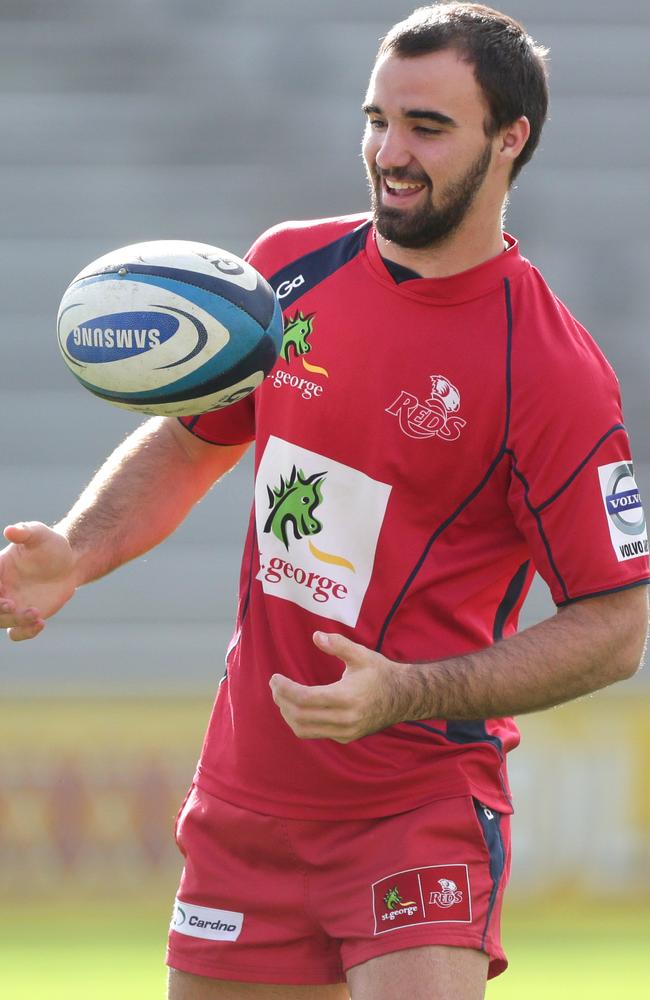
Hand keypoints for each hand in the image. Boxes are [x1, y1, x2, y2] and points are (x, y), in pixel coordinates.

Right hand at [0, 522, 77, 640]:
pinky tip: (41, 623)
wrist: (69, 563)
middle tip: (12, 604)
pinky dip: (24, 633)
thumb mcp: (39, 534)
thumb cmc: (50, 545)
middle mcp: (0, 589)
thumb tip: (10, 530)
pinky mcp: (24, 618)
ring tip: (36, 612)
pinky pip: (16, 633)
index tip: (1, 588)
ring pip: (1, 621)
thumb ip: (25, 533)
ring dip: (14, 620)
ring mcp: (11, 605)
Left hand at [269, 631, 407, 742]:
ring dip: (288, 714)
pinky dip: (301, 721)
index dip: (285, 689)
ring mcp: (345, 732)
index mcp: (347, 697)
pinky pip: (315, 733)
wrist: (403, 697)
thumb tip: (315, 636)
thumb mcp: (362, 654)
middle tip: (275, 685)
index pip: (305, 699)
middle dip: (282, 701)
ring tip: (282, 697)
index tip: (274, 678)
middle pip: (300, 716)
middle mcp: (345, 719)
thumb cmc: (380, 672)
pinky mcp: (346, 737)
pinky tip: (298, 706)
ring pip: (304, 729)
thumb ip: (339, 645)